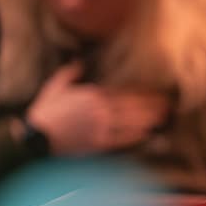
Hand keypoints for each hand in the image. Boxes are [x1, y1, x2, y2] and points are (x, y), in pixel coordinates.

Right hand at [25, 63, 165, 154]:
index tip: (156, 91)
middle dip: (153, 105)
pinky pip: (122, 139)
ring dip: (150, 119)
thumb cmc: (45, 112)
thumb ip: (70, 73)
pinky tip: (148, 133)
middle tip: (169, 104)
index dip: (142, 92)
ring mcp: (100, 126)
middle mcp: (99, 109)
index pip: (123, 91)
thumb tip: (80, 61)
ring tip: (164, 118)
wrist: (35, 137)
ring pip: (132, 121)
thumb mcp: (55, 87)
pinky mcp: (98, 143)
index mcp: (91, 94)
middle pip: (133, 106)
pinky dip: (136, 136)